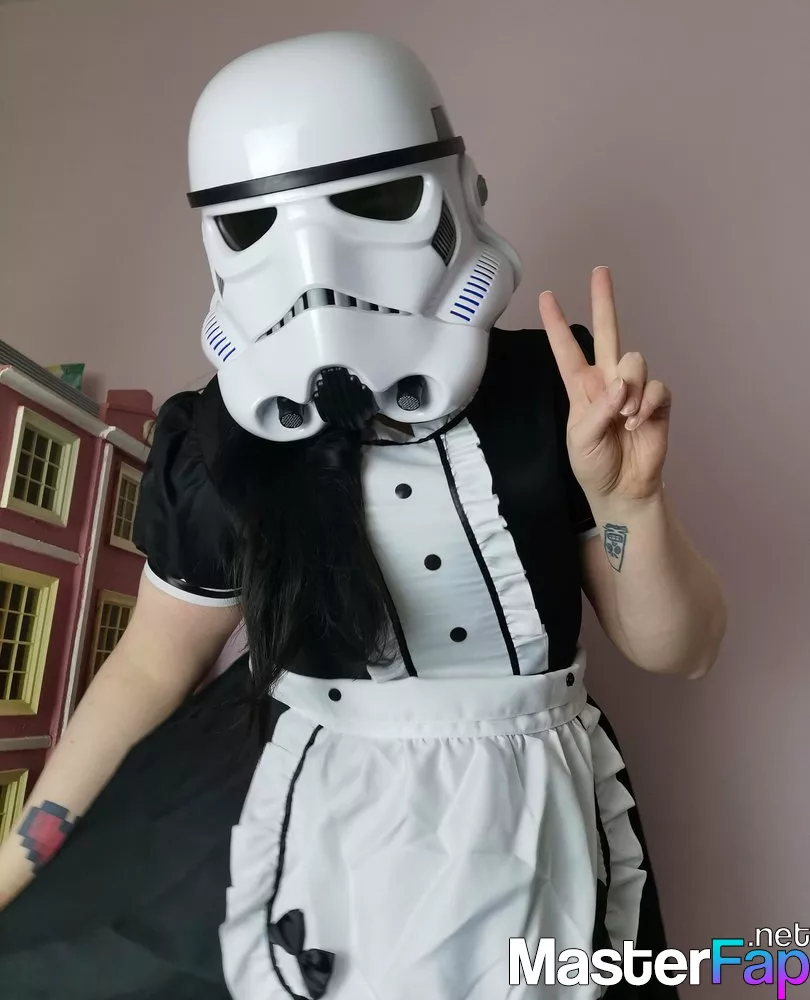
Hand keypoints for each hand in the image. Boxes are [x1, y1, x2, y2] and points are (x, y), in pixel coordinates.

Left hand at [539, 266, 670, 501]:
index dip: (556, 324)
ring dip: (629, 387)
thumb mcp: (580, 440)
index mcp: (581, 387)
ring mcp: (634, 389)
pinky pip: (656, 387)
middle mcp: (607, 381)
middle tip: (600, 271)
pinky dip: (646, 404)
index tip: (546, 296)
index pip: (566, 350)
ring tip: (624, 417)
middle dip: (604, 301)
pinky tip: (638, 422)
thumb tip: (619, 386)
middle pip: (607, 332)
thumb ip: (596, 411)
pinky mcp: (656, 402)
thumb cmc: (594, 464)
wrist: (622, 489)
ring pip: (635, 360)